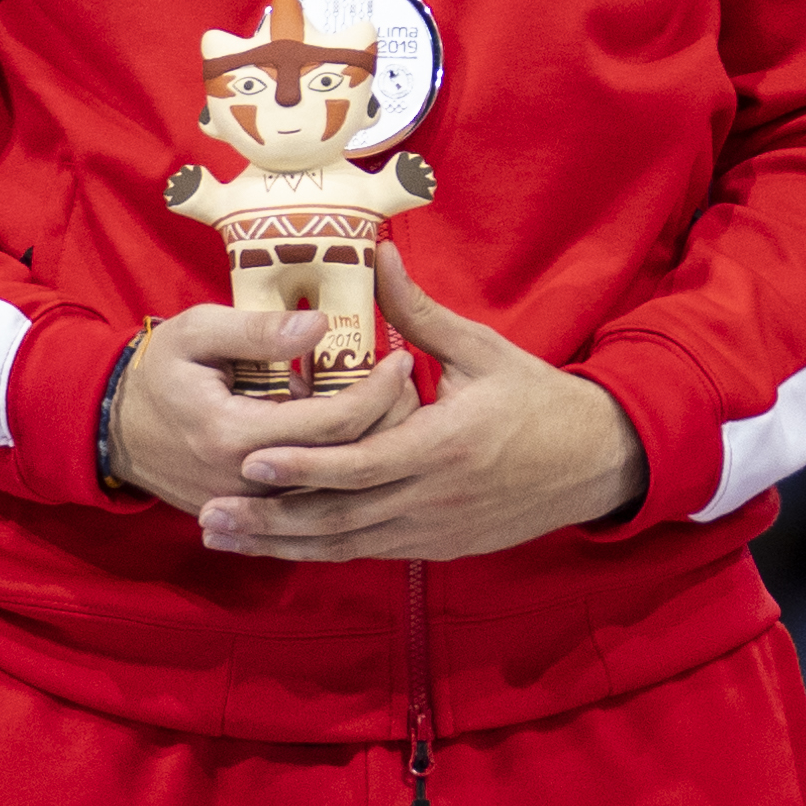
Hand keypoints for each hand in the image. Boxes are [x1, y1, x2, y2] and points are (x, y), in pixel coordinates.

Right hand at [109, 304, 417, 512]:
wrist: (116, 430)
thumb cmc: (158, 371)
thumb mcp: (196, 333)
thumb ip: (256, 331)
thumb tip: (319, 326)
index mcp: (236, 436)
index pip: (333, 423)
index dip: (377, 391)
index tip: (402, 359)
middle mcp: (250, 483)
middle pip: (347, 464)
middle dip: (390, 423)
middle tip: (412, 385)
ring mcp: (254, 507)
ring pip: (339, 489)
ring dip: (375, 450)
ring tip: (398, 408)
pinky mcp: (256, 514)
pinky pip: (317, 501)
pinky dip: (347, 473)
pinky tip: (366, 443)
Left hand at [196, 254, 644, 564]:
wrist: (594, 461)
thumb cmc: (536, 397)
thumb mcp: (481, 349)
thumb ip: (419, 313)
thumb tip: (377, 254)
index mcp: (442, 447)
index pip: (358, 465)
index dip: (302, 467)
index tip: (250, 460)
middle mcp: (432, 499)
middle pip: (338, 519)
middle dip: (271, 520)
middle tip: (211, 514)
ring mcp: (434, 531)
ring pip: (346, 545)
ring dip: (283, 544)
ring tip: (227, 537)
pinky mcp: (438, 548)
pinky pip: (370, 552)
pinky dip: (322, 550)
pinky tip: (280, 545)